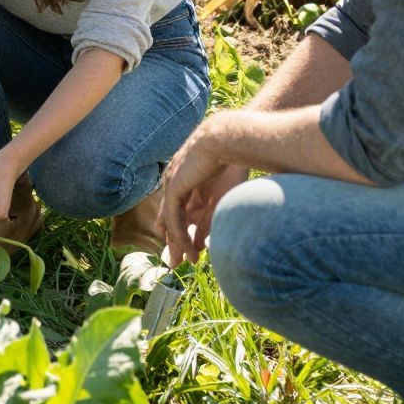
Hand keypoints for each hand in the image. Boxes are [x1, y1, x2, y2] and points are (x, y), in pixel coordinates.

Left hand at [161, 119, 247, 266]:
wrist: (230, 140)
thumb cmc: (232, 163)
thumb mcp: (219, 199)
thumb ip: (208, 221)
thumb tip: (200, 244)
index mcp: (189, 183)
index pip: (181, 212)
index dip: (183, 232)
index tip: (189, 251)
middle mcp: (176, 184)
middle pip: (172, 219)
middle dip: (174, 242)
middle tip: (175, 263)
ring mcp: (172, 184)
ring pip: (171, 220)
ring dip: (177, 242)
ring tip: (180, 262)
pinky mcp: (174, 187)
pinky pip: (173, 217)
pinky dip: (179, 235)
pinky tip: (185, 248)